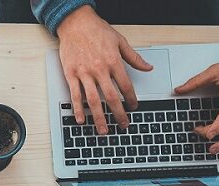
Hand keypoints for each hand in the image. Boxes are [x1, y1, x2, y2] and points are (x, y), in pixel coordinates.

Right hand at [56, 5, 152, 133]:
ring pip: (94, 100)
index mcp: (113, 61)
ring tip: (104, 130)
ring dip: (99, 117)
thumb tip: (147, 67)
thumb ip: (134, 57)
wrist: (76, 23)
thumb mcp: (120, 41)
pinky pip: (75, 95)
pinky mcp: (71, 74)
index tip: (134, 107)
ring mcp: (84, 73)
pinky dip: (78, 109)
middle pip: (111, 97)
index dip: (131, 99)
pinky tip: (81, 119)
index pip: (126, 85)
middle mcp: (99, 69)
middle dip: (119, 113)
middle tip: (123, 124)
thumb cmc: (96, 30)